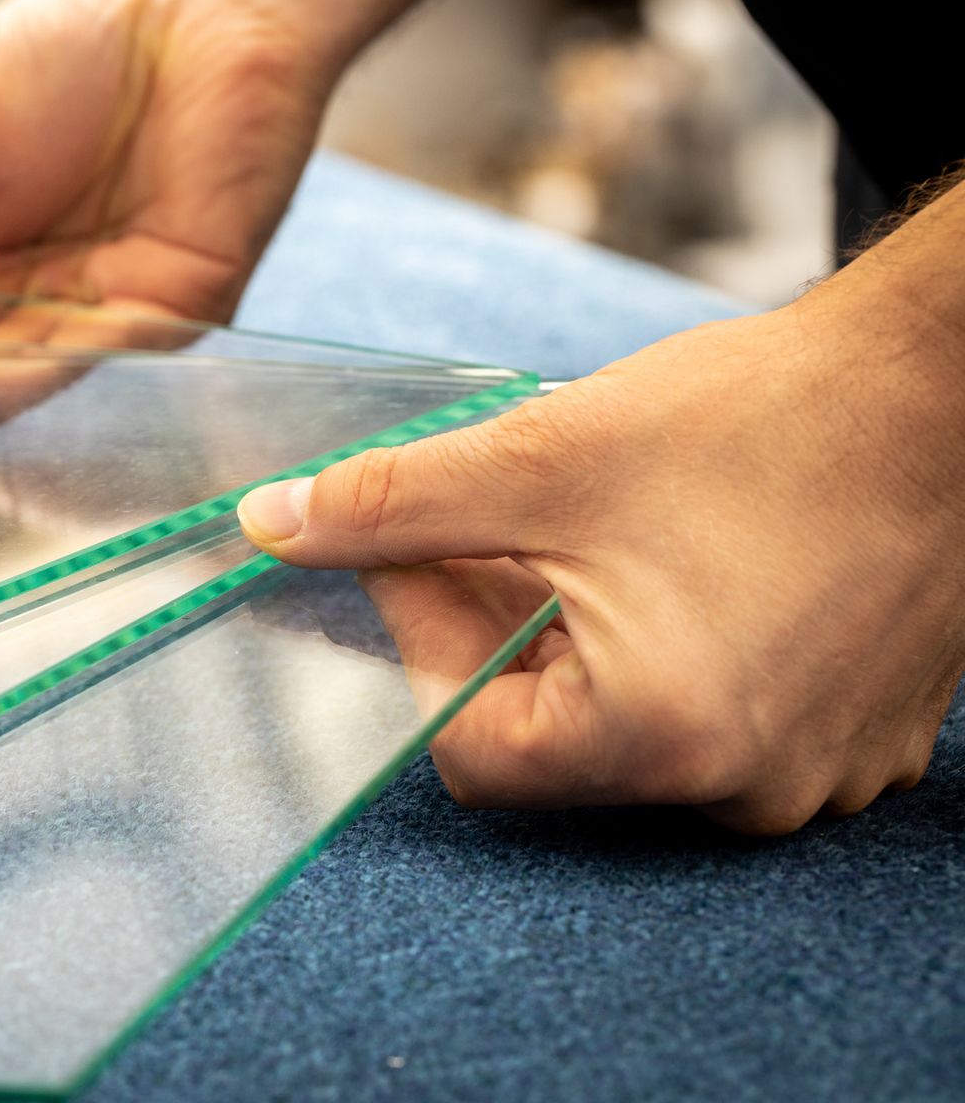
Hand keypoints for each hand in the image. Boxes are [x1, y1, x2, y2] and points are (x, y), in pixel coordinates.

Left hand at [239, 285, 964, 834]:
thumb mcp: (540, 459)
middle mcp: (744, 787)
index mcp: (663, 737)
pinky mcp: (851, 735)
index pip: (467, 747)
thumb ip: (389, 506)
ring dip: (573, 636)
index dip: (418, 644)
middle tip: (485, 531)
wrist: (942, 383)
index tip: (413, 556)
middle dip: (491, 634)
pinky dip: (660, 648)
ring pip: (626, 725)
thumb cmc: (760, 418)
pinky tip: (666, 559)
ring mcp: (810, 771)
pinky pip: (712, 714)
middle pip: (547, 738)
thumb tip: (274, 526)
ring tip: (579, 532)